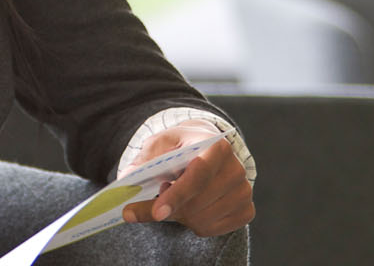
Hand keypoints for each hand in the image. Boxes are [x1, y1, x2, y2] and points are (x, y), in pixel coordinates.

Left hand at [118, 121, 254, 237]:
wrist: (207, 147)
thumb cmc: (182, 145)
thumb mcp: (160, 144)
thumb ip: (144, 160)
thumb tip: (128, 179)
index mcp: (217, 146)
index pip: (198, 175)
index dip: (176, 196)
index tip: (157, 213)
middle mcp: (236, 169)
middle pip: (198, 203)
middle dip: (171, 207)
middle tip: (157, 199)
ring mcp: (244, 191)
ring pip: (202, 219)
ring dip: (181, 215)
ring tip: (178, 196)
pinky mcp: (246, 210)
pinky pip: (211, 229)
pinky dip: (194, 223)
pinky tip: (192, 206)